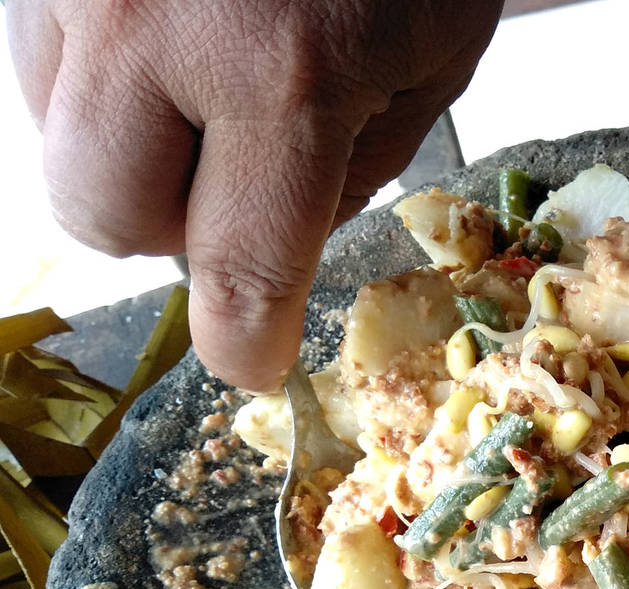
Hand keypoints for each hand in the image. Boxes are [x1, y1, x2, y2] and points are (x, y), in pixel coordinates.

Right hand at [8, 0, 501, 390]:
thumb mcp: (435, 56)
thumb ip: (354, 166)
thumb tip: (281, 245)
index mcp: (282, 77)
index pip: (234, 269)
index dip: (242, 339)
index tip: (250, 361)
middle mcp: (150, 26)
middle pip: (102, 216)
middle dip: (172, 234)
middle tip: (237, 200)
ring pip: (53, 136)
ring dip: (129, 153)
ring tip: (205, 99)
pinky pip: (34, 55)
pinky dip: (96, 77)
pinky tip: (165, 40)